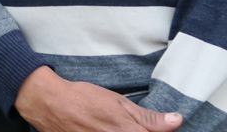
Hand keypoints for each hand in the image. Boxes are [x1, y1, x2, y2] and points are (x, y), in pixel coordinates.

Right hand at [15, 67, 181, 131]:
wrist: (51, 104)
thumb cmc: (85, 99)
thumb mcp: (119, 102)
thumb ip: (150, 118)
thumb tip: (176, 120)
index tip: (154, 128)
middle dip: (141, 131)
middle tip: (124, 124)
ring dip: (123, 131)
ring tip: (111, 125)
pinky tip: (102, 128)